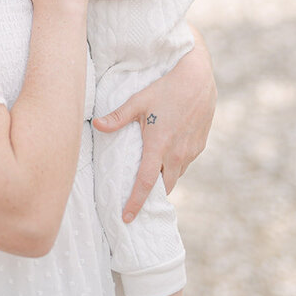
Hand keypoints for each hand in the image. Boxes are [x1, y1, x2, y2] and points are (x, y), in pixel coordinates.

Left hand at [93, 28, 215, 220]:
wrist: (198, 78)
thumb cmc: (165, 88)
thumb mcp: (138, 101)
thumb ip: (117, 117)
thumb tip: (96, 125)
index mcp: (159, 146)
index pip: (145, 183)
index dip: (135, 203)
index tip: (126, 218)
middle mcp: (177, 153)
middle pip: (163, 186)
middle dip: (151, 195)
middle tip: (136, 199)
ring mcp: (191, 151)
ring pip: (175, 175)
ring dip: (164, 178)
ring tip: (150, 177)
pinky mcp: (200, 145)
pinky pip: (185, 163)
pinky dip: (174, 165)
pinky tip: (166, 157)